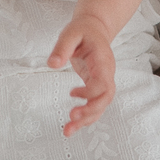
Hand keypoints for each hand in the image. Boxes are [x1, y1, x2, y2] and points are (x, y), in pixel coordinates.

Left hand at [48, 16, 116, 134]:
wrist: (94, 28)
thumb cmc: (82, 30)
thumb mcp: (70, 33)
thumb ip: (62, 48)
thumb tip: (52, 64)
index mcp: (103, 61)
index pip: (103, 83)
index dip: (90, 92)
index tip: (72, 93)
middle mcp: (107, 73)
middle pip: (105, 98)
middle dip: (90, 112)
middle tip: (71, 118)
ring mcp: (104, 80)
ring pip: (101, 105)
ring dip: (86, 119)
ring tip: (68, 130)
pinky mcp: (96, 86)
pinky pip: (95, 104)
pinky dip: (85, 116)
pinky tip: (71, 121)